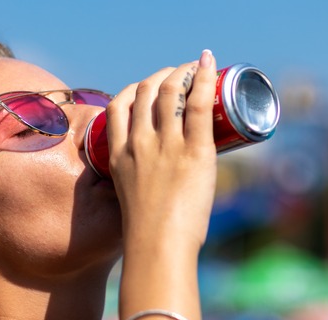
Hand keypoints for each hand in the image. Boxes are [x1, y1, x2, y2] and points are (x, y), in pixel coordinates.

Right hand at [105, 50, 217, 249]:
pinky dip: (204, 78)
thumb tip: (162, 187)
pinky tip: (209, 64)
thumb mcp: (131, 201)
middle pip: (145, 92)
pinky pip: (197, 104)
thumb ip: (141, 185)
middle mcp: (140, 144)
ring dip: (183, 72)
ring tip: (195, 68)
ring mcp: (166, 146)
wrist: (158, 247)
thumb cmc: (148, 236)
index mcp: (119, 156)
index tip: (149, 87)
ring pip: (170, 92)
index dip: (134, 89)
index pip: (118, 106)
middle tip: (179, 74)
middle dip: (162, 75)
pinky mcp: (194, 152)